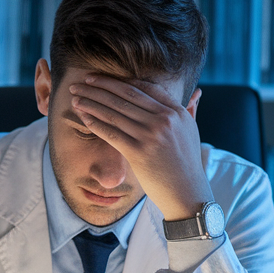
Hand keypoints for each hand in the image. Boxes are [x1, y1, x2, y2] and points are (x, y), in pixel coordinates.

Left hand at [69, 75, 213, 220]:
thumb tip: (197, 92)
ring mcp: (151, 136)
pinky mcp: (138, 152)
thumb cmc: (187, 164)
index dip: (119, 81)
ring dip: (91, 102)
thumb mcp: (192, 132)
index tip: (101, 78)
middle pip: (125, 96)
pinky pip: (111, 133)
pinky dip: (94, 122)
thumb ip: (191, 110)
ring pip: (114, 113)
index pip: (144, 88)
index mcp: (177, 112)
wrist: (187, 194)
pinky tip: (83, 116)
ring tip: (76, 96)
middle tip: (81, 81)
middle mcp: (164, 120)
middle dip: (99, 86)